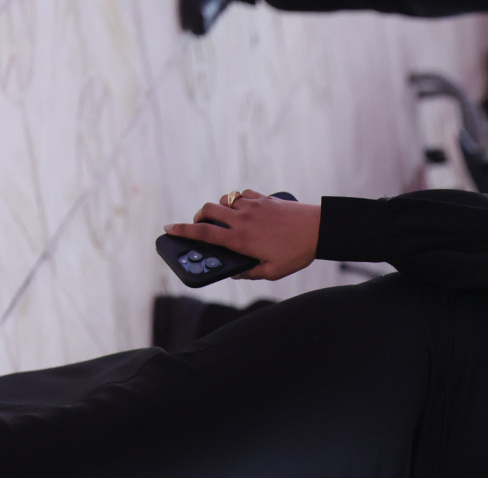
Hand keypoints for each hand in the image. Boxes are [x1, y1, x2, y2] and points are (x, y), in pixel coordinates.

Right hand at [164, 190, 320, 279]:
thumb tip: (235, 273)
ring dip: (217, 208)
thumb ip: (250, 273)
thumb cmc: (297, 253)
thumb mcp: (273, 271)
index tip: (168, 228)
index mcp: (240, 240)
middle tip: (198, 223)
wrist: (319, 229)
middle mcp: (242, 220)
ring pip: (223, 200)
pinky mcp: (263, 197)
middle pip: (207, 210)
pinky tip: (242, 209)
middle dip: (197, 216)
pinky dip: (236, 201)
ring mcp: (251, 206)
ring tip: (221, 218)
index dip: (182, 230)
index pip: (203, 233)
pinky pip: (241, 195)